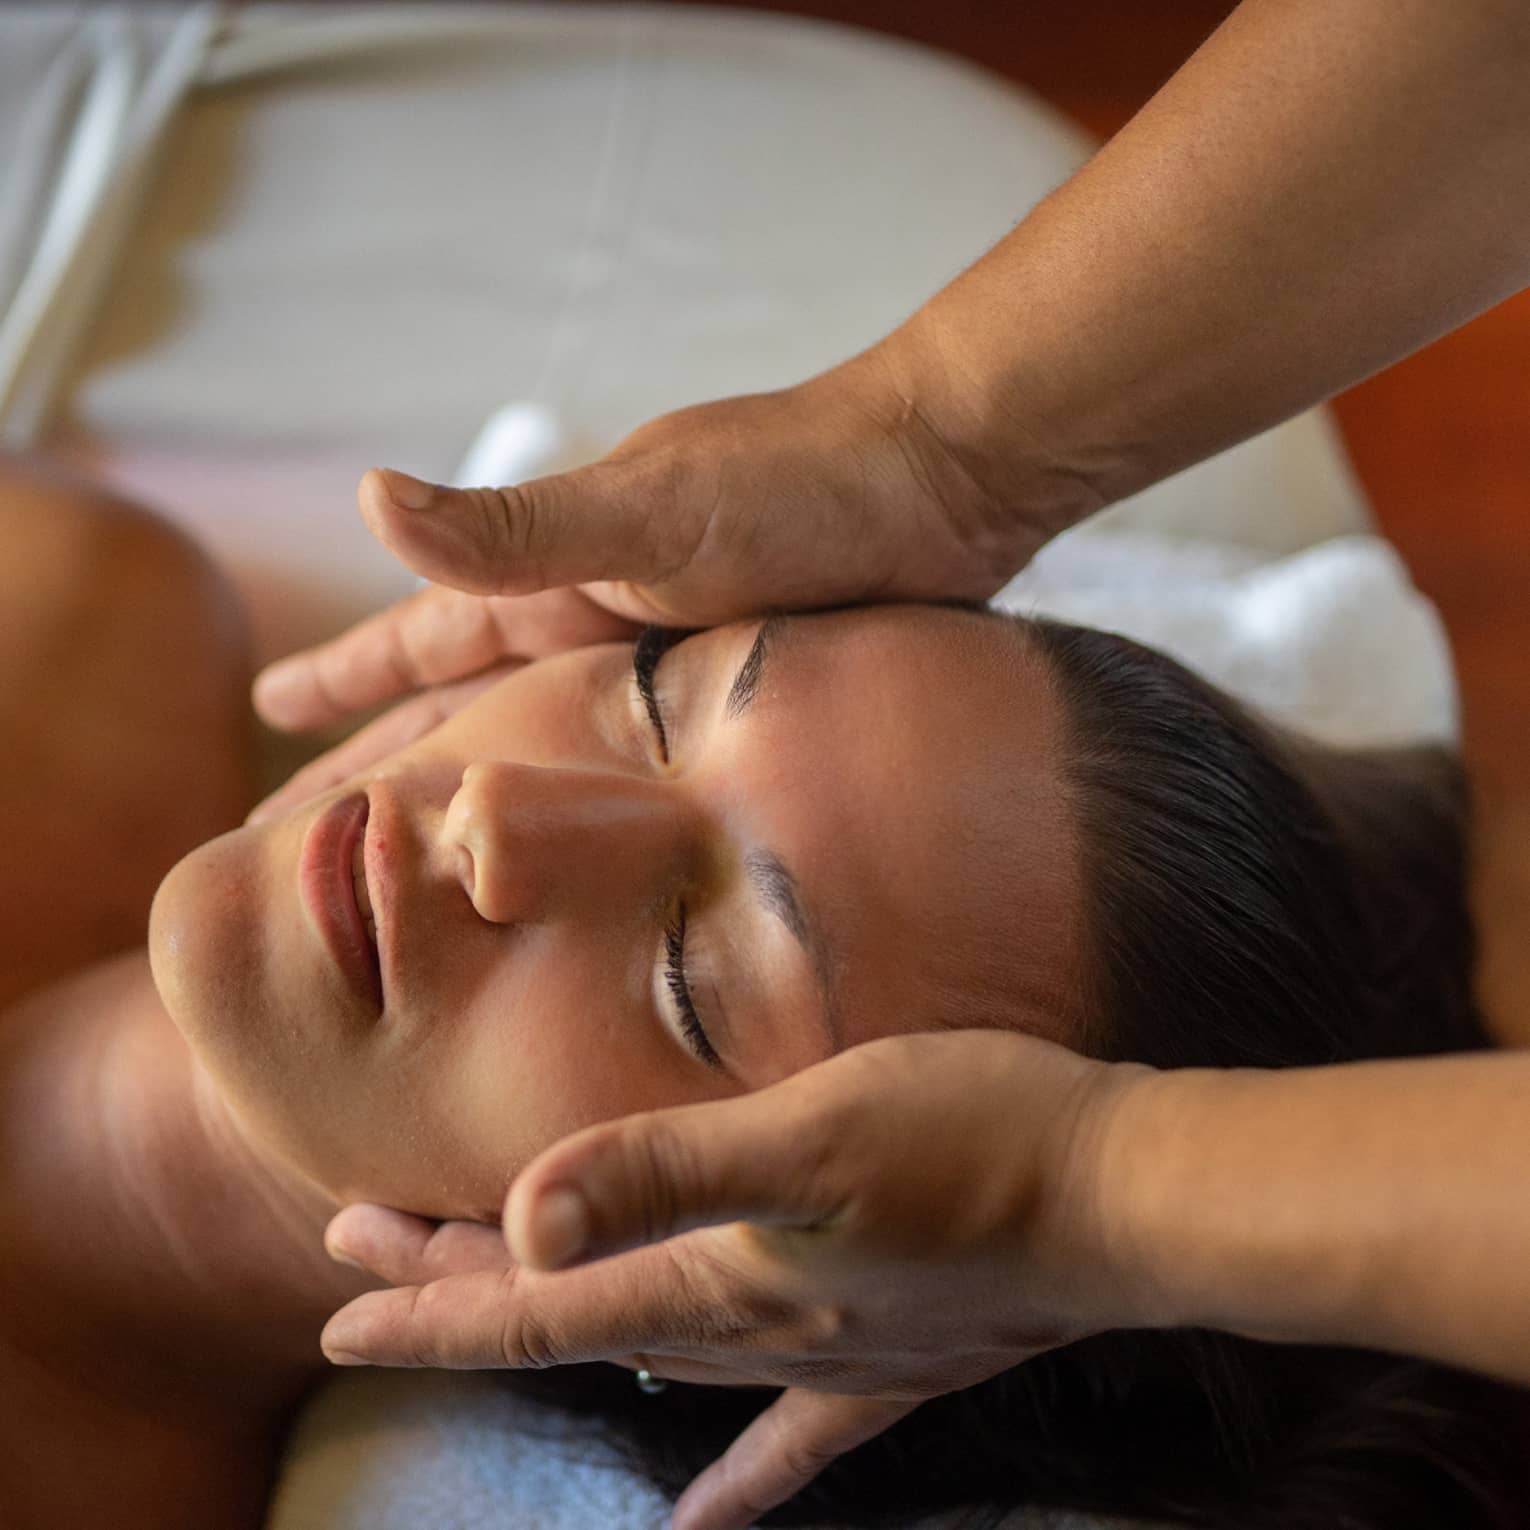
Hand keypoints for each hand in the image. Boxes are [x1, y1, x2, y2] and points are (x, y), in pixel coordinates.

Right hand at [250, 345, 1058, 803]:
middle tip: (336, 819)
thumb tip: (364, 497)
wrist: (949, 478)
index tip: (271, 719)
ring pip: (562, 739)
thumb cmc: (800, 488)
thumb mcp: (649, 514)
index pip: (424, 643)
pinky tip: (609, 836)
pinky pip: (648, 758)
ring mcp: (673, 655)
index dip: (347, 684)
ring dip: (505, 782)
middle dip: (406, 757)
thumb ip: (516, 529)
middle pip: (480, 706)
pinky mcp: (741, 686)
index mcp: (563, 585)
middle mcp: (605, 620)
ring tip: (457, 844)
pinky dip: (608, 797)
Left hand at [319, 1030, 1154, 1529]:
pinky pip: (790, 1436)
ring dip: (568, 1327)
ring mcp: (824, 1354)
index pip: (538, 1301)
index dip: (432, 1304)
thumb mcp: (803, 1134)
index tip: (339, 1304)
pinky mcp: (892, 1356)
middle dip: (461, 1289)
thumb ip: (665, 1172)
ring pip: (654, 1352)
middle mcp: (753, 1331)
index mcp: (718, 1275)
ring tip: (503, 1306)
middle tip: (362, 1251)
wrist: (1122, 1199)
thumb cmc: (967, 1142)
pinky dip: (738, 1476)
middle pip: (575, 1317)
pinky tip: (705, 1518)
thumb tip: (527, 1214)